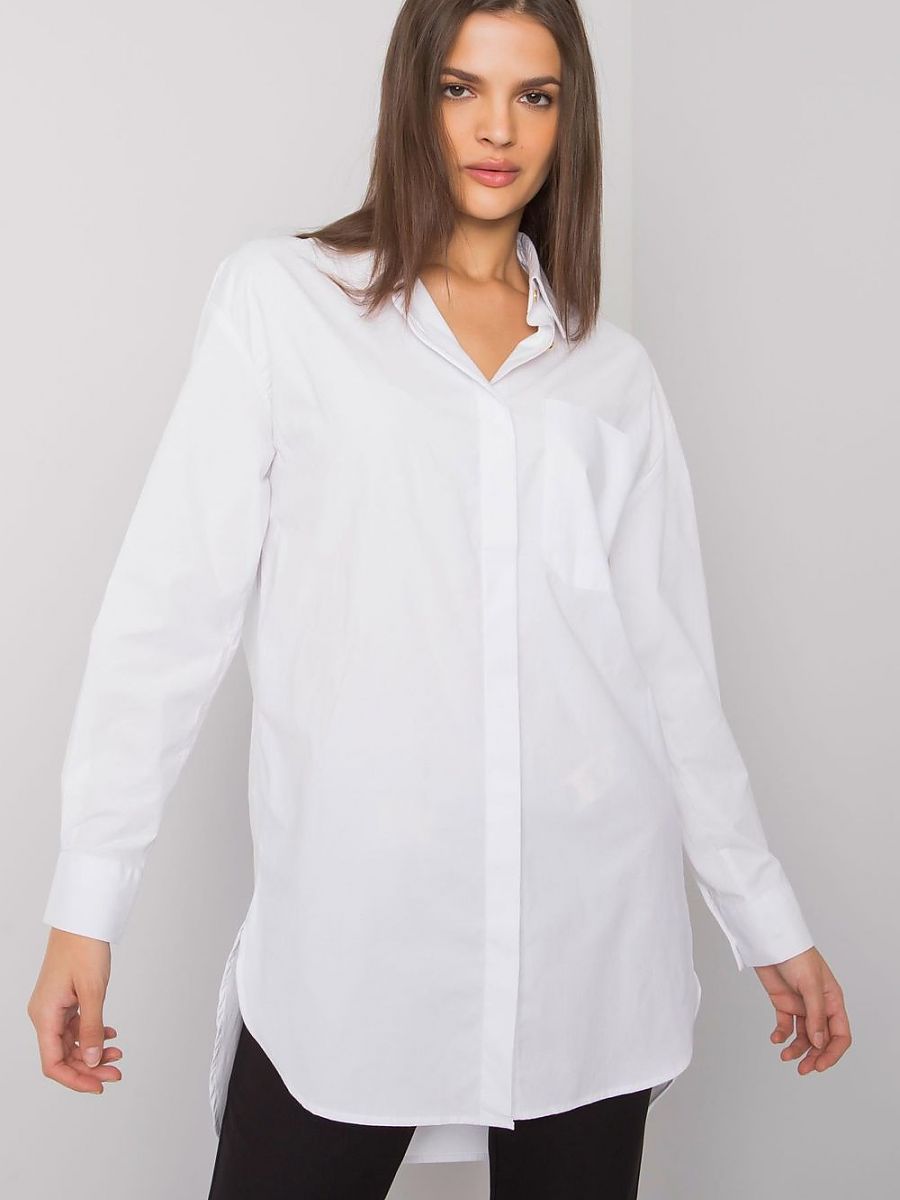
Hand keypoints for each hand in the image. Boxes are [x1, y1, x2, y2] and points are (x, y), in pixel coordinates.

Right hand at [27, 927, 122, 1093]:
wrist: (82, 920)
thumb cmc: (83, 949)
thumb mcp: (93, 991)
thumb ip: (92, 1028)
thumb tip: (91, 1060)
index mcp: (44, 1016)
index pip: (53, 1063)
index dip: (75, 1079)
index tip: (98, 1086)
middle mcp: (45, 1014)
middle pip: (63, 1055)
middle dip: (89, 1067)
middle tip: (116, 1072)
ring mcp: (54, 1007)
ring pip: (71, 1042)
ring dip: (93, 1050)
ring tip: (118, 1053)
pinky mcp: (65, 999)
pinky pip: (76, 1026)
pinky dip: (93, 1032)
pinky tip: (110, 1034)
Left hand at [753, 945, 850, 1075]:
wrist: (770, 942)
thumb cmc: (796, 956)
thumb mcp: (810, 985)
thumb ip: (815, 1016)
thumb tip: (819, 1043)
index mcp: (833, 1001)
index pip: (840, 1035)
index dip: (833, 1053)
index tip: (820, 1065)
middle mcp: (819, 1006)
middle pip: (822, 1039)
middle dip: (814, 1056)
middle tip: (803, 1069)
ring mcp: (801, 1005)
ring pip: (804, 1036)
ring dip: (797, 1049)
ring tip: (785, 1056)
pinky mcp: (783, 1002)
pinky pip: (785, 1025)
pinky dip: (781, 1034)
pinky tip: (776, 1039)